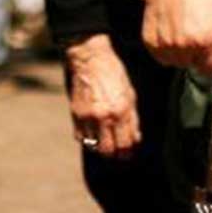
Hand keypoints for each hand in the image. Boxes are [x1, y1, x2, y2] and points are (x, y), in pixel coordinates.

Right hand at [64, 34, 140, 158]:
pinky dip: (87, 139)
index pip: (125, 144)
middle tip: (117, 150)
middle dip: (114, 153)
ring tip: (105, 141)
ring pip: (93, 146)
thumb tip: (135, 139)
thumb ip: (133, 120)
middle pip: (108, 150)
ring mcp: (88, 116)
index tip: (128, 152)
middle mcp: (104, 116)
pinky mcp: (75, 113)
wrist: (91, 59)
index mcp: (120, 111)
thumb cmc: (114, 75)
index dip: (128, 152)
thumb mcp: (130, 95)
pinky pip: (80, 137)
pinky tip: (93, 132)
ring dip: (100, 147)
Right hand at [140, 0, 211, 75]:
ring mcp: (163, 45)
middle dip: (200, 55)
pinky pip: (162, 56)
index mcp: (204, 41)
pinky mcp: (149, 40)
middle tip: (203, 34)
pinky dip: (168, 47)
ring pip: (178, 62)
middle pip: (194, 66)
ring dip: (184, 52)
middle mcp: (182, 46)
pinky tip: (175, 29)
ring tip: (188, 29)